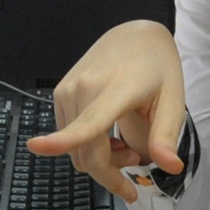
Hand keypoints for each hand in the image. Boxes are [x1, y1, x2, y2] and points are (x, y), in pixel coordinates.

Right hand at [24, 21, 184, 201]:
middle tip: (136, 158)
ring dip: (99, 159)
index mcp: (116, 89)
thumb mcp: (173, 103)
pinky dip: (86, 146)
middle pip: (84, 153)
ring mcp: (67, 90)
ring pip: (74, 150)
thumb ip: (166, 137)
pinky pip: (68, 136)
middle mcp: (83, 88)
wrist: (135, 37)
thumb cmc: (158, 70)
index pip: (88, 122)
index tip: (36, 147)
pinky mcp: (59, 93)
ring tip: (123, 144)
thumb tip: (172, 168)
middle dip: (109, 172)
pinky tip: (106, 133)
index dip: (63, 140)